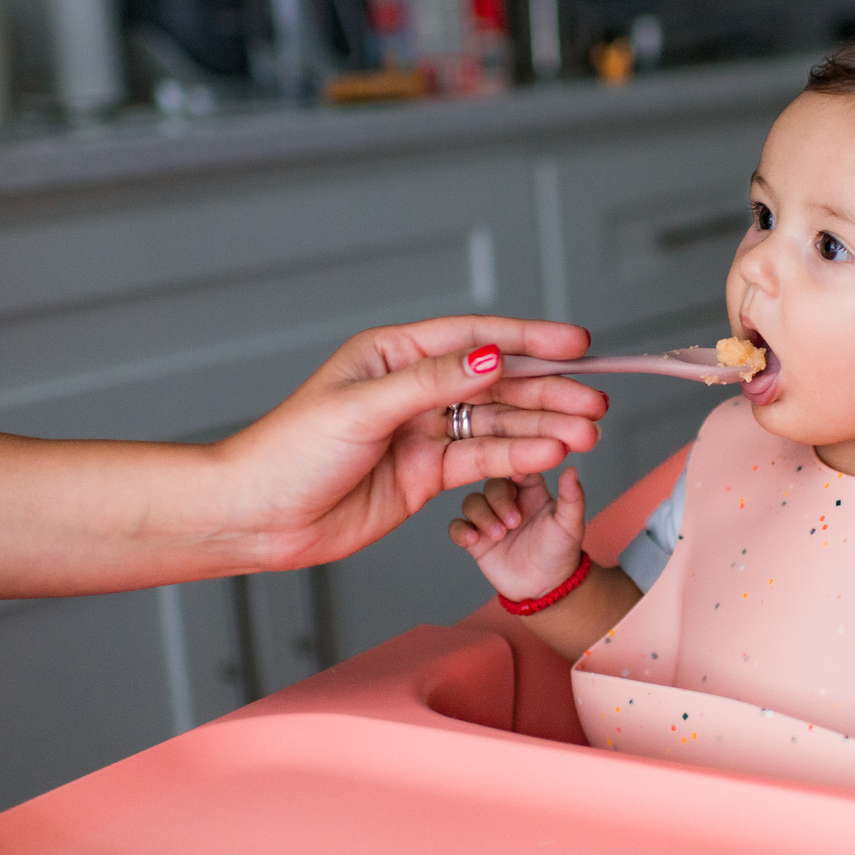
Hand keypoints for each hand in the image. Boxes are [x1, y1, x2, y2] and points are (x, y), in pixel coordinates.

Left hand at [213, 315, 606, 571]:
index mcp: (394, 355)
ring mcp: (423, 432)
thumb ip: (432, 383)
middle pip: (496, 383)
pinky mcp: (426, 474)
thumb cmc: (290, 452)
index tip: (576, 344)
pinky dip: (517, 458)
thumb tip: (490, 358)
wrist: (260, 516)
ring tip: (586, 433)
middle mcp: (414, 389)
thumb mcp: (363, 408)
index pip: (474, 338)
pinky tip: (549, 455)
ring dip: (542, 428)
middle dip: (549, 391)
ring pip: (496, 425)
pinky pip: (481, 460)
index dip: (528, 339)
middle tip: (595, 400)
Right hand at [450, 467, 588, 600]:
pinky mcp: (476, 540)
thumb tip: (572, 468)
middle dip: (499, 500)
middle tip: (514, 523)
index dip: (512, 466)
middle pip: (491, 484)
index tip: (516, 475)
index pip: (516, 467)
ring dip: (482, 516)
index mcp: (530, 489)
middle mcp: (507, 500)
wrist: (546, 586)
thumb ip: (572, 497)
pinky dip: (460, 531)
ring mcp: (489, 519)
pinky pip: (456, 527)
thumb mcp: (570, 524)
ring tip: (499, 535)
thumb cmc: (561, 551)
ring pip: (471, 502)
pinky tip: (473, 540)